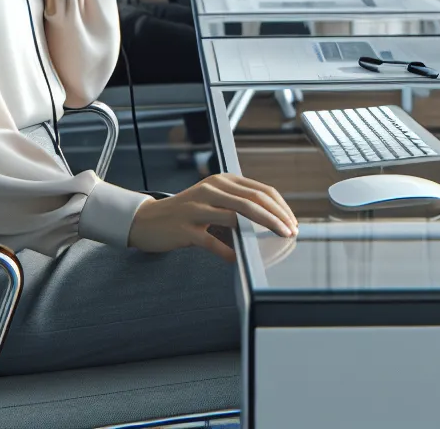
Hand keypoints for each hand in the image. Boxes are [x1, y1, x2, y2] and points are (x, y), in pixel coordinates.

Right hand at [127, 173, 297, 260]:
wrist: (147, 220)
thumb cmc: (187, 213)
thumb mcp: (214, 200)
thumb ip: (239, 204)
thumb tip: (273, 220)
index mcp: (223, 181)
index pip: (260, 191)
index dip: (280, 207)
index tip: (292, 223)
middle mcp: (211, 189)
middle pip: (252, 201)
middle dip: (276, 218)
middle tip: (290, 232)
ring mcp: (197, 207)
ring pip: (236, 216)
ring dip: (260, 229)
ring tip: (275, 240)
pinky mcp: (185, 228)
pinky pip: (212, 241)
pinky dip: (229, 251)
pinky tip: (239, 259)